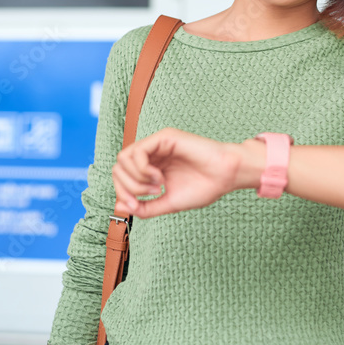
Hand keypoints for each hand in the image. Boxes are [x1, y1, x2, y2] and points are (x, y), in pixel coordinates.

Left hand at [111, 127, 244, 218]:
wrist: (225, 177)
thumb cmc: (202, 187)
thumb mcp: (167, 203)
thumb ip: (144, 206)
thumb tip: (119, 206)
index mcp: (151, 166)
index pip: (121, 176)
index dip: (122, 193)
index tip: (137, 206)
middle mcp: (151, 153)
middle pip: (118, 167)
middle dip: (127, 187)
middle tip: (150, 195)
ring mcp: (157, 144)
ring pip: (124, 158)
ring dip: (136, 179)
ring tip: (156, 186)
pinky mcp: (165, 137)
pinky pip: (138, 152)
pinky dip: (142, 170)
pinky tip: (159, 178)